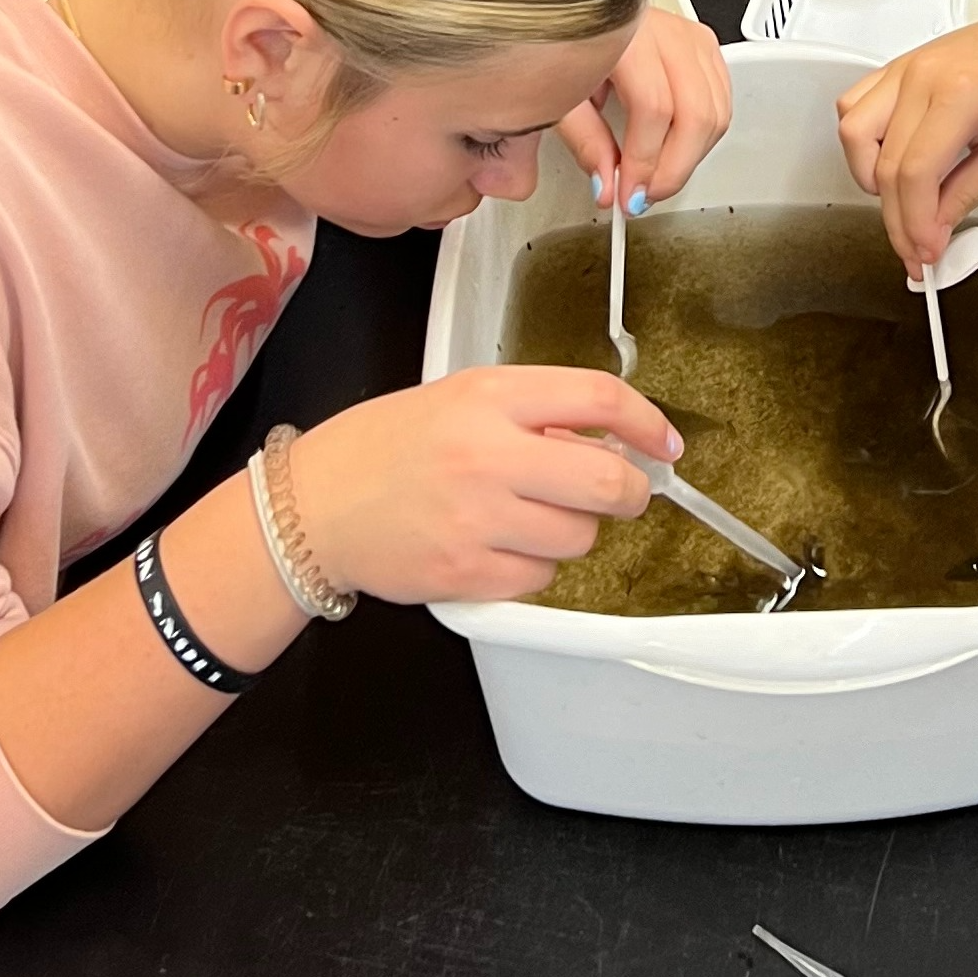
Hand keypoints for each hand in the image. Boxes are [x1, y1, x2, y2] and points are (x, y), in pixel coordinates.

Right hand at [288, 366, 671, 604]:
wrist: (312, 506)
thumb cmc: (386, 446)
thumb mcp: (460, 398)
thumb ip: (532, 412)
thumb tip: (609, 439)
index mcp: (489, 397)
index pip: (598, 397)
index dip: (647, 422)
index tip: (664, 444)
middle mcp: (487, 455)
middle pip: (608, 481)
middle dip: (629, 492)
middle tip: (622, 493)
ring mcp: (478, 519)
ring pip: (581, 537)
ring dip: (573, 531)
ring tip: (531, 516)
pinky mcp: (467, 574)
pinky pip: (541, 579)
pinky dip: (535, 567)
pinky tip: (499, 546)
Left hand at [560, 3, 730, 210]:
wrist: (575, 10)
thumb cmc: (565, 41)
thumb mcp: (559, 91)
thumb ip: (585, 141)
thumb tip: (607, 185)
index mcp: (626, 36)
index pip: (653, 108)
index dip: (644, 160)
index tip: (628, 192)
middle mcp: (666, 33)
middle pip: (696, 113)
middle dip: (673, 168)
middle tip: (646, 194)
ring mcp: (691, 37)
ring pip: (717, 112)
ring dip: (691, 157)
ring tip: (658, 177)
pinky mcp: (704, 45)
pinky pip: (722, 101)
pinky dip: (704, 136)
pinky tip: (676, 150)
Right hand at [837, 0, 977, 271]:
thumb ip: (969, 192)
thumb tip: (936, 226)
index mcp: (958, 96)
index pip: (913, 176)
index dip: (915, 224)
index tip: (927, 252)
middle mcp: (922, 77)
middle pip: (881, 165)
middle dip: (896, 218)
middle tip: (917, 247)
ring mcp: (906, 67)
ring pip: (852, 132)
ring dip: (868, 177)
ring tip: (902, 202)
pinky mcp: (901, 65)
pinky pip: (855, 104)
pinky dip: (862, 140)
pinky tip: (889, 160)